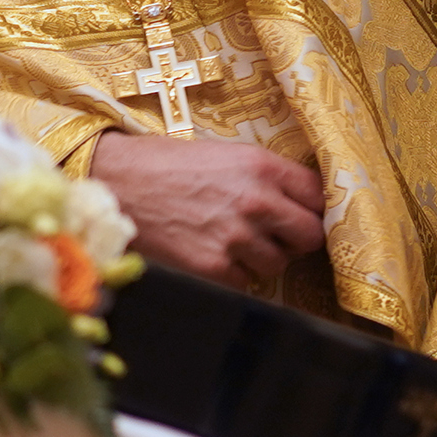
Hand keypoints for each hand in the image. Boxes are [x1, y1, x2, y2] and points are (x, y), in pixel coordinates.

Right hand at [90, 133, 326, 284]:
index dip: (313, 208)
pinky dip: (235, 273)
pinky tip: (214, 254)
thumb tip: (297, 202)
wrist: (117, 182)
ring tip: (235, 242)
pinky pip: (247, 281)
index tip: (305, 214)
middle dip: (296, 238)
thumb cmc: (167, 163)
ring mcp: (235, 236)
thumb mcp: (225, 154)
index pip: (320, 197)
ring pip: (278, 264)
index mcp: (262, 166)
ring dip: (263, 258)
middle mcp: (256, 201)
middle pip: (310, 236)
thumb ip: (265, 177)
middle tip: (278, 235)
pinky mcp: (213, 265)